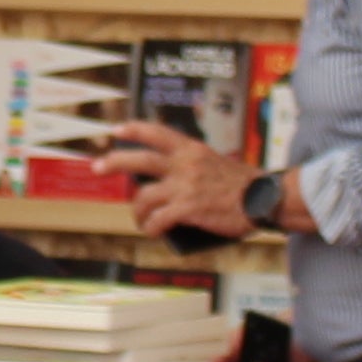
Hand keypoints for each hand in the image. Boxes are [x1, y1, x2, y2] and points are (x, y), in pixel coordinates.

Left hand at [98, 122, 247, 241]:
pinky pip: (158, 219)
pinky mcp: (187, 209)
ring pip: (144, 196)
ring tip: (139, 219)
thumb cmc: (245, 186)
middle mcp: (185, 164)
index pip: (157, 133)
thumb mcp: (218, 163)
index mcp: (192, 150)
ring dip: (137, 211)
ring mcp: (184, 186)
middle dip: (114, 162)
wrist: (264, 199)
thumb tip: (174, 181)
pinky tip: (153, 231)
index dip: (134, 130)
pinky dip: (152, 227)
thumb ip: (195, 167)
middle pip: (140, 160)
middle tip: (97, 166)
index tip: (116, 130)